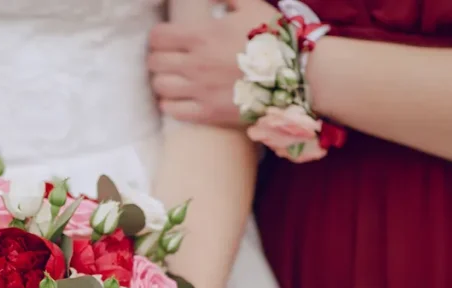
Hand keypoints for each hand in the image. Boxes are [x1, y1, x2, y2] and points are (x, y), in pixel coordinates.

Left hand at [149, 0, 275, 126]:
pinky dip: (170, 104)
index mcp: (202, 35)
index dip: (158, 37)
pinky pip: (172, 111)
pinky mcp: (208, 113)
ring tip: (172, 79)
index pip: (158, 37)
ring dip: (163, 81)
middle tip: (169, 59)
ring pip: (160, 87)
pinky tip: (178, 99)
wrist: (296, 75)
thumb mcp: (250, 6)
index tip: (166, 39)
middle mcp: (195, 64)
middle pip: (155, 62)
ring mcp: (200, 90)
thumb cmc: (274, 38)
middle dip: (158, 58)